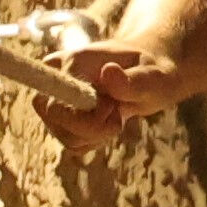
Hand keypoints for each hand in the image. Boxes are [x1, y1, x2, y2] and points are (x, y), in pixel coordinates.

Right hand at [47, 42, 189, 160]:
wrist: (145, 75)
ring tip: (117, 111)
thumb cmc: (151, 72)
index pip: (53, 95)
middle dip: (93, 127)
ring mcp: (53, 101)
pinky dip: (96, 140)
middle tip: (119, 112)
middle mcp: (55, 79)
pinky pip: (74, 145)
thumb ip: (133, 79)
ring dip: (98, 134)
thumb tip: (108, 72)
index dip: (79, 116)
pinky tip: (109, 122)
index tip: (111, 107)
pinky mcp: (60, 120)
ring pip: (66, 137)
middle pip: (54, 118)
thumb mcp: (153, 76)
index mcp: (73, 61)